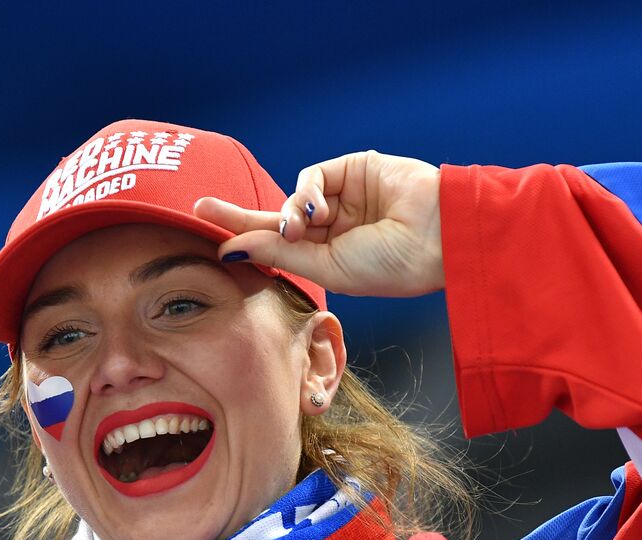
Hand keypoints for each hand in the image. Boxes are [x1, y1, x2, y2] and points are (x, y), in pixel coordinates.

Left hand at [193, 151, 443, 298]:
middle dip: (241, 213)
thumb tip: (229, 248)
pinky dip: (306, 190)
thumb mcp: (327, 267)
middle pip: (275, 217)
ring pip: (293, 197)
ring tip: (302, 228)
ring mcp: (344, 197)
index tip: (207, 234)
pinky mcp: (353, 169)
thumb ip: (279, 253)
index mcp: (329, 257)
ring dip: (288, 212)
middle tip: (203, 207)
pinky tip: (318, 209)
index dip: (243, 237)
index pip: (277, 246)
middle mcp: (334, 227)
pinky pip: (312, 175)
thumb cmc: (390, 265)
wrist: (439, 238)